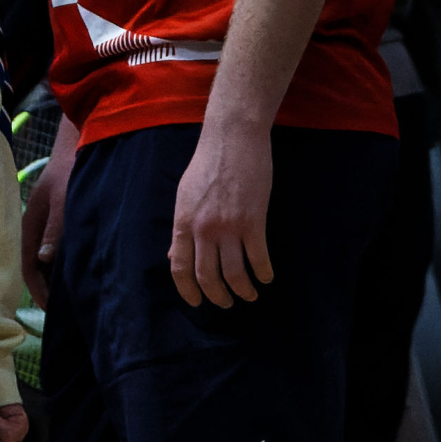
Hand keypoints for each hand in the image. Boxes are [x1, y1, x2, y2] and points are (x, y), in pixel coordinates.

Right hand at [20, 115, 78, 306]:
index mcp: (30, 225)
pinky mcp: (58, 219)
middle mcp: (34, 227)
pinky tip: (78, 270)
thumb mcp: (64, 200)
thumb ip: (55, 229)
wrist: (78, 143)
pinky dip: (64, 263)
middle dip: (47, 289)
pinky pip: (56, 248)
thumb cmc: (70, 170)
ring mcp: (45, 224)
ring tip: (73, 295)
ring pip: (47, 259)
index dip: (39, 291)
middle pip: (36, 267)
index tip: (53, 309)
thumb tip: (45, 260)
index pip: (28, 267)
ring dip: (56, 277)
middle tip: (66, 309)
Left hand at [169, 119, 272, 307]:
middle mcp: (203, 229)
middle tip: (225, 303)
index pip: (179, 267)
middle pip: (207, 276)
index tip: (197, 302)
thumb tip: (174, 255)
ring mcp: (229, 226)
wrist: (233, 138)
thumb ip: (182, 227)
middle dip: (217, 296)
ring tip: (249, 295)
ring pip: (234, 273)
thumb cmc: (207, 163)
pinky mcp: (253, 220)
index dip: (188, 290)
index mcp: (183, 221)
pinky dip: (263, 273)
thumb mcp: (185, 195)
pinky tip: (266, 278)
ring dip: (242, 290)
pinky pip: (258, 257)